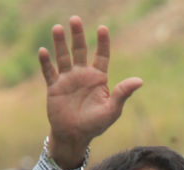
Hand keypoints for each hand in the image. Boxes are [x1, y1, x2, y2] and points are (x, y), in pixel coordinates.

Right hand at [38, 16, 142, 168]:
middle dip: (77, 35)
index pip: (101, 55)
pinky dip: (46, 62)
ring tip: (57, 28)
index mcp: (98, 78)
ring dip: (59, 43)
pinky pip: (49, 72)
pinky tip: (43, 51)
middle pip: (80, 50)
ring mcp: (67, 80)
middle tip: (75, 19)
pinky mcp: (54, 87)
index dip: (102, 42)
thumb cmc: (96, 124)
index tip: (103, 28)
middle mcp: (82, 75)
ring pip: (63, 57)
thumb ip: (122, 93)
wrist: (75, 137)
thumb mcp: (112, 110)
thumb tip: (139, 81)